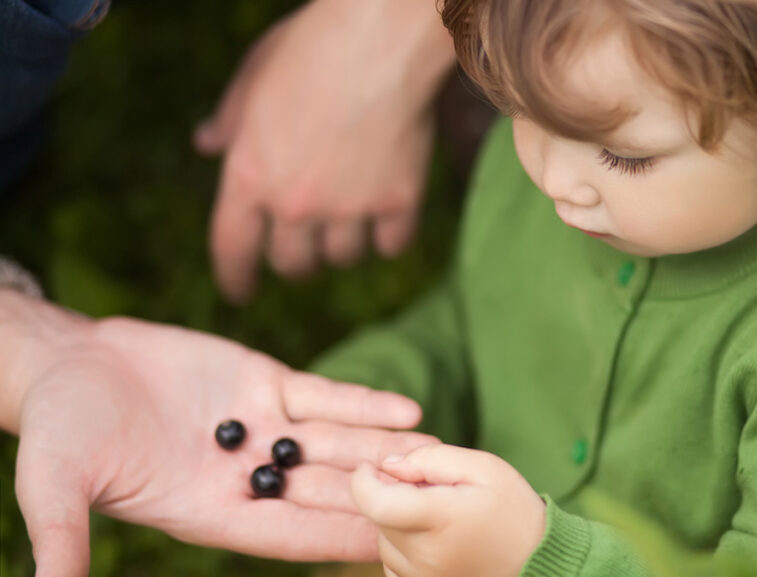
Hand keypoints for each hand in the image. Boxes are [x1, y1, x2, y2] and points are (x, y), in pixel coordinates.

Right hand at [10, 308, 437, 574]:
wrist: (69, 364)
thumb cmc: (58, 430)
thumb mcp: (54, 484)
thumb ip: (62, 536)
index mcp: (208, 511)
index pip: (285, 535)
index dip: (335, 540)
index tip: (386, 548)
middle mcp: (246, 476)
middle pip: (325, 492)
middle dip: (378, 496)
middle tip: (434, 502)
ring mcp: (262, 428)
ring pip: (335, 445)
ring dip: (385, 452)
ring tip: (437, 455)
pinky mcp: (265, 382)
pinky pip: (323, 397)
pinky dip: (362, 405)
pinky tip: (405, 411)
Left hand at [196, 0, 454, 302]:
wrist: (379, 39)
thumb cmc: (310, 47)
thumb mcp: (252, 77)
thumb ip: (229, 120)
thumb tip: (206, 145)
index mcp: (248, 176)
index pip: (231, 249)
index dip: (235, 278)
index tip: (240, 293)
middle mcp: (294, 203)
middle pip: (293, 265)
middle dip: (296, 263)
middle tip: (306, 251)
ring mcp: (348, 207)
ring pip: (343, 258)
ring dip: (343, 246)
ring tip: (350, 221)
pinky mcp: (398, 201)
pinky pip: (392, 245)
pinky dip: (390, 237)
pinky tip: (390, 216)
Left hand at [350, 444, 546, 576]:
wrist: (537, 560)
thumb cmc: (513, 509)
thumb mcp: (482, 467)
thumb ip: (431, 459)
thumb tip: (389, 465)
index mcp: (440, 519)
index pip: (375, 503)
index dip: (362, 481)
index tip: (371, 466)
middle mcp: (425, 556)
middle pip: (379, 517)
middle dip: (392, 494)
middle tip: (431, 488)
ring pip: (384, 539)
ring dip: (398, 520)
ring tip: (439, 514)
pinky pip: (392, 562)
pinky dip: (403, 545)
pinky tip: (433, 536)